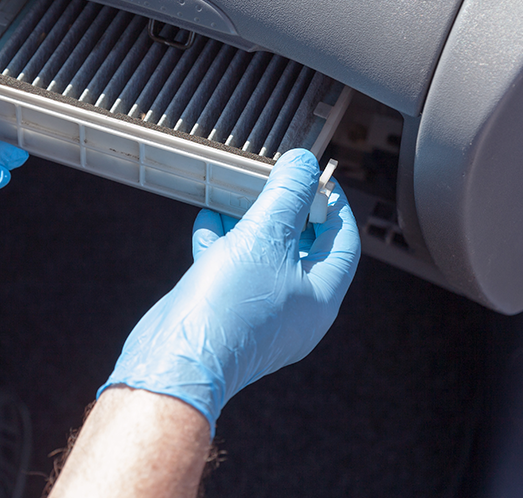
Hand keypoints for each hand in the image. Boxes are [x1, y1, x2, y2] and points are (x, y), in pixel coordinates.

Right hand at [100, 149, 360, 434]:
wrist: (178, 358)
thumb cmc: (230, 307)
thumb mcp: (266, 236)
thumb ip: (288, 195)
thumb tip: (303, 164)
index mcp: (321, 297)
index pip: (344, 242)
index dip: (334, 205)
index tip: (318, 177)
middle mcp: (297, 310)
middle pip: (303, 248)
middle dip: (287, 210)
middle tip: (275, 180)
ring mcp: (261, 314)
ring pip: (264, 258)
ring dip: (252, 223)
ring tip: (238, 194)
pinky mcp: (228, 314)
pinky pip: (234, 272)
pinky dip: (224, 243)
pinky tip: (208, 220)